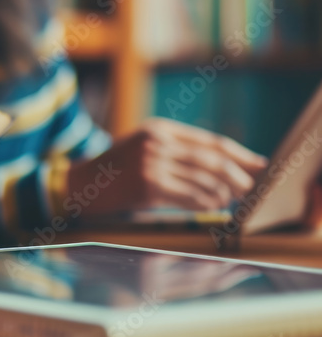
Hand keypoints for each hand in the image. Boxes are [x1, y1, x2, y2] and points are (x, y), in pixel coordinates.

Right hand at [68, 118, 266, 215]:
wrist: (79, 185)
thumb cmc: (115, 173)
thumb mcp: (142, 149)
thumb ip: (174, 151)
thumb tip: (220, 166)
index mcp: (158, 129)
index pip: (209, 141)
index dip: (238, 154)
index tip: (258, 164)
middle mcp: (157, 142)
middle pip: (211, 158)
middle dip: (237, 175)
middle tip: (251, 188)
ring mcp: (152, 162)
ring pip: (204, 178)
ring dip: (223, 192)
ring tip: (231, 201)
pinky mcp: (148, 184)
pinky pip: (189, 194)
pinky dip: (206, 202)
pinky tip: (212, 207)